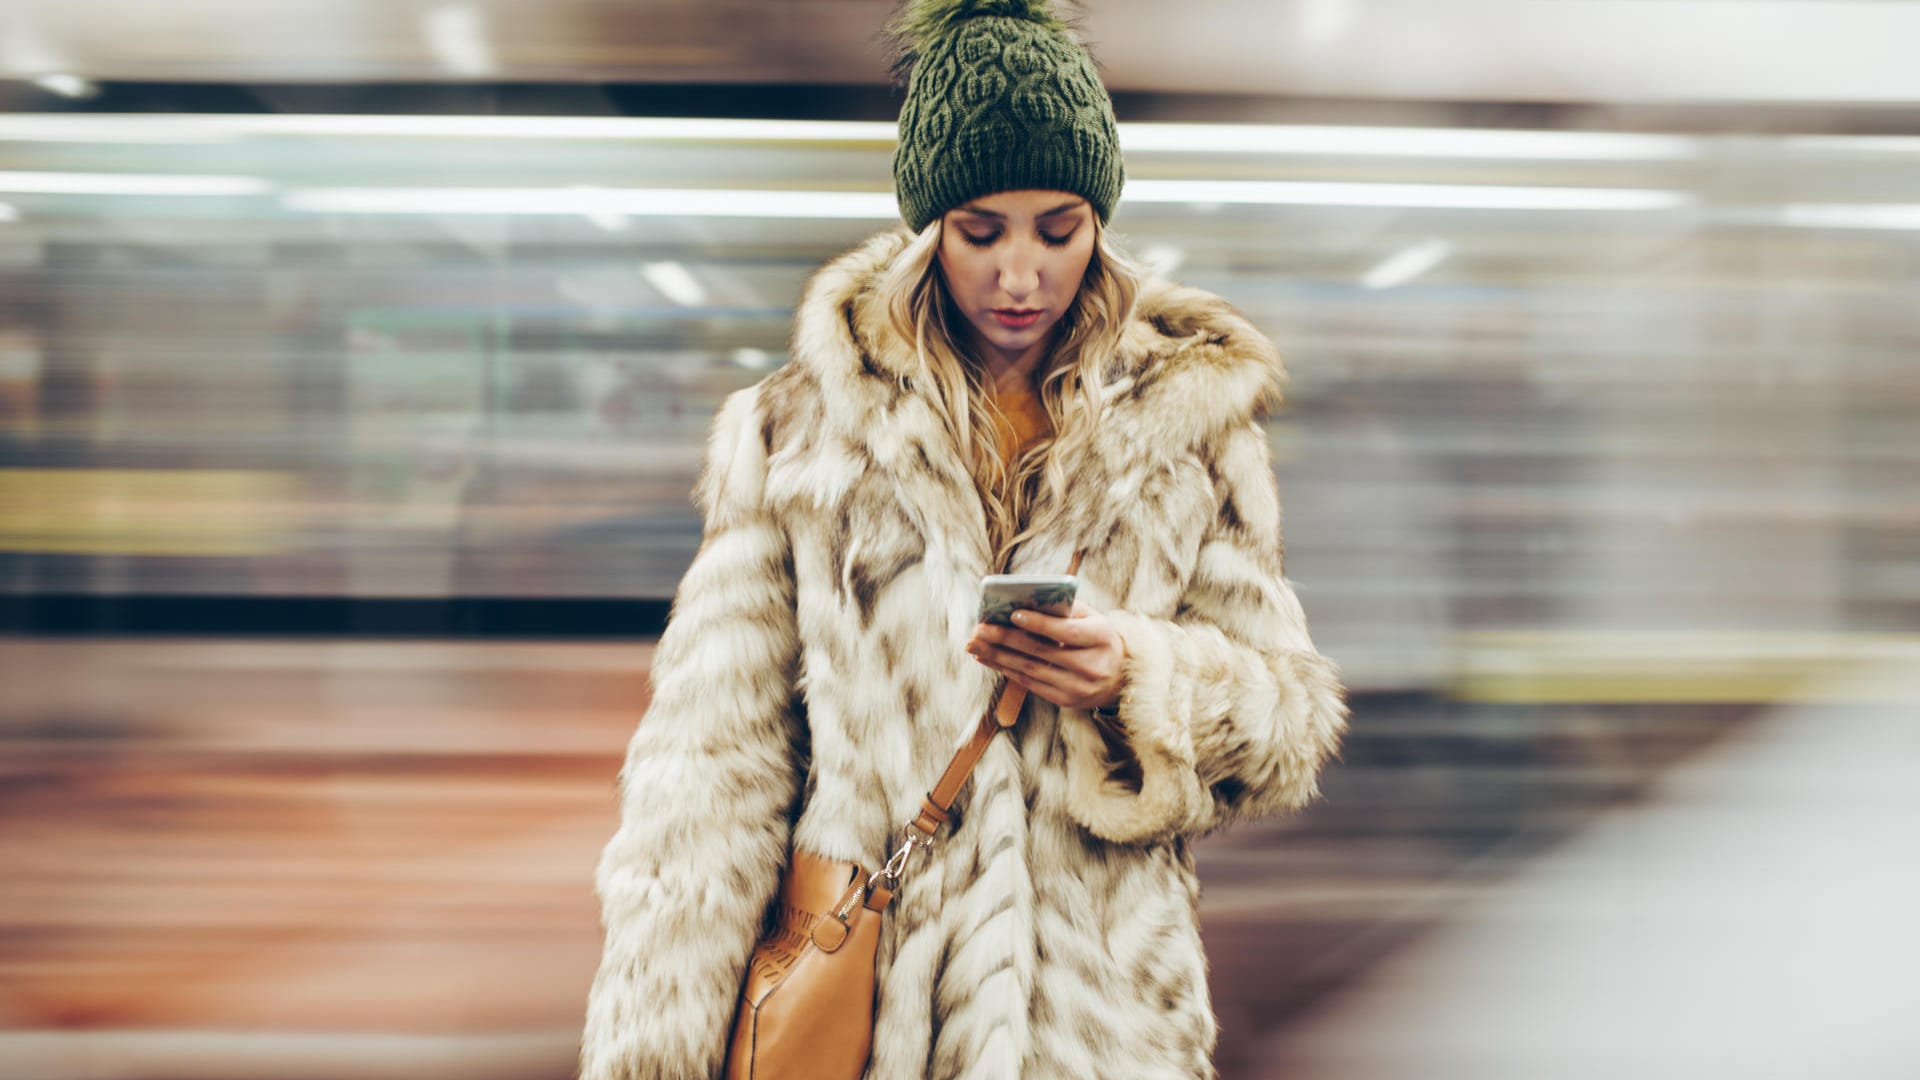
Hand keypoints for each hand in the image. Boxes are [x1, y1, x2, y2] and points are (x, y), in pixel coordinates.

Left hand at [965, 600, 1127, 711]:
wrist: (1121, 676)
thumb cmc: (1099, 638)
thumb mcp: (1092, 618)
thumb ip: (1064, 608)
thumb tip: (1023, 600)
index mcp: (1101, 638)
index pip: (1066, 632)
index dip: (1039, 623)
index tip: (1013, 613)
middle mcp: (1092, 666)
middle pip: (1041, 652)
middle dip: (1005, 639)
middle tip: (979, 629)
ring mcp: (1078, 687)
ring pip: (1030, 670)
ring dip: (997, 657)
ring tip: (974, 645)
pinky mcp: (1066, 700)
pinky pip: (1030, 684)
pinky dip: (1006, 670)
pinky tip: (988, 658)